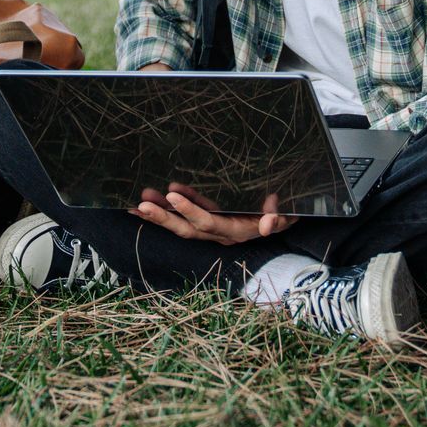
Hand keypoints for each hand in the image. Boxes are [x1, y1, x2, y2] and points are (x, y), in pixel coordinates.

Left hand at [129, 186, 294, 244]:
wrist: (283, 221)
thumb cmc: (284, 216)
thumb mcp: (285, 217)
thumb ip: (277, 218)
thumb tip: (268, 222)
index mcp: (236, 231)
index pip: (209, 222)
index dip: (191, 210)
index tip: (173, 196)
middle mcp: (221, 233)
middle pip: (188, 228)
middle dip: (163, 218)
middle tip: (141, 205)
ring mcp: (214, 226)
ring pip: (184, 223)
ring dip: (162, 213)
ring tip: (141, 200)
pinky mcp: (212, 217)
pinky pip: (191, 212)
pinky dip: (177, 204)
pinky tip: (163, 193)